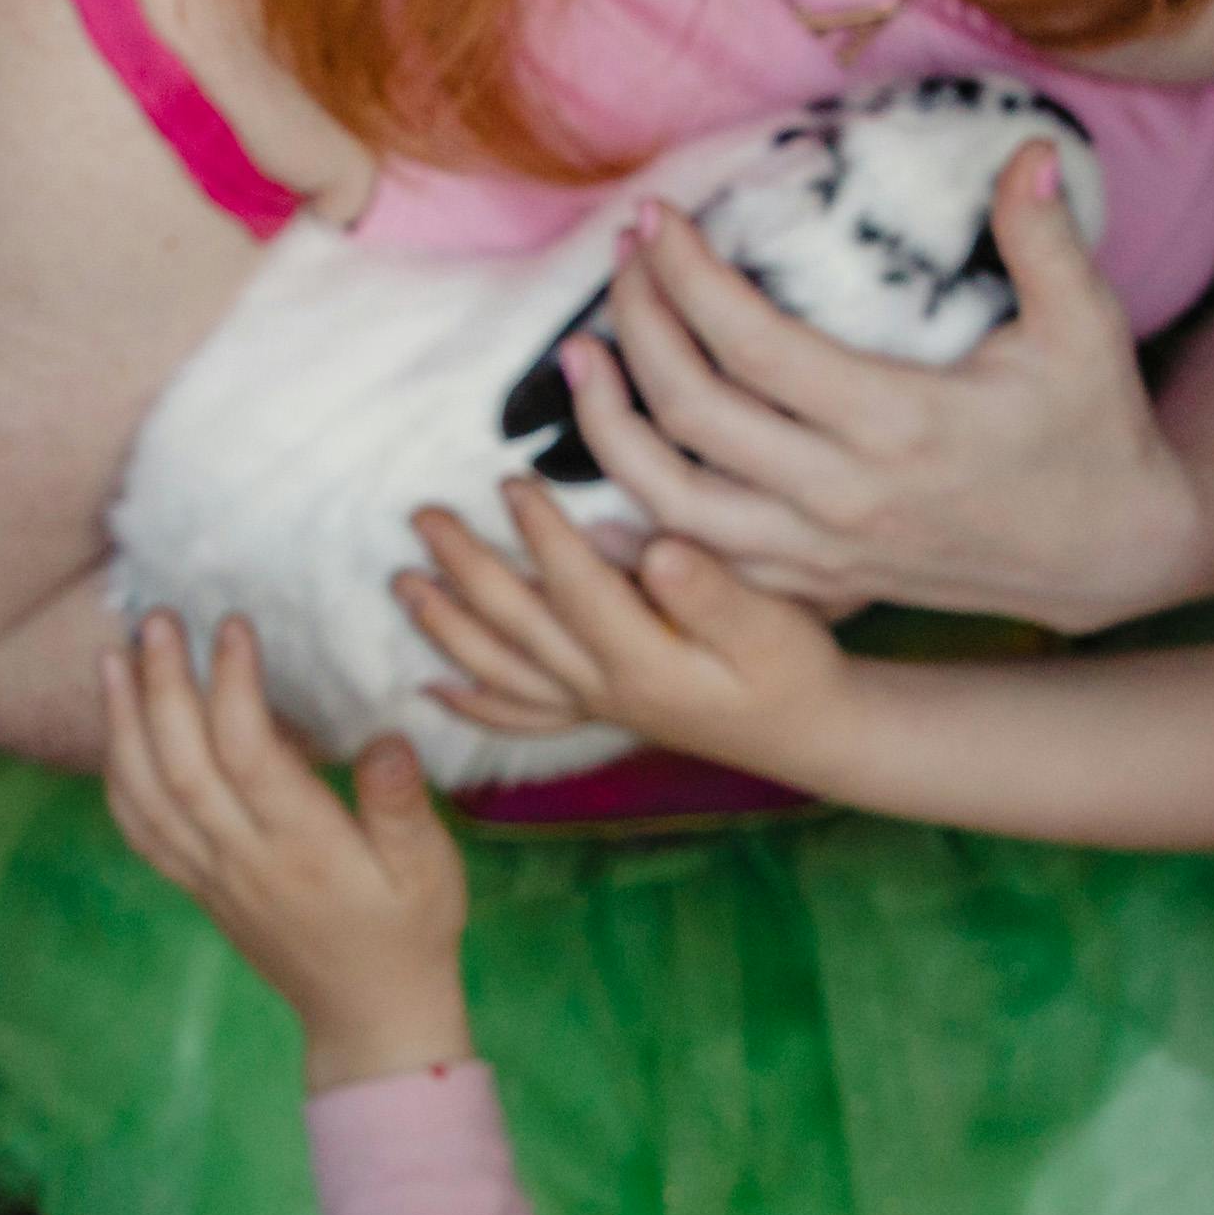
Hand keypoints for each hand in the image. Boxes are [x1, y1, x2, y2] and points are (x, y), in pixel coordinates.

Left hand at [98, 614, 470, 1086]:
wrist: (369, 1016)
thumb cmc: (408, 932)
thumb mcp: (430, 869)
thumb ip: (400, 806)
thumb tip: (384, 741)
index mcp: (304, 847)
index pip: (250, 755)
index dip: (233, 686)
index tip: (232, 626)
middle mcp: (245, 859)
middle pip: (182, 765)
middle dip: (162, 686)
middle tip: (157, 620)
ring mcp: (212, 876)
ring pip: (147, 795)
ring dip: (122, 723)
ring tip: (113, 657)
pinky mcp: (198, 886)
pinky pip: (141, 831)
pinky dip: (117, 776)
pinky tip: (115, 731)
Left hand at [400, 482, 854, 780]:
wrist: (811, 732)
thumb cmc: (796, 670)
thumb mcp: (773, 627)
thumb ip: (712, 591)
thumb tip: (653, 549)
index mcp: (645, 660)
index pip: (576, 588)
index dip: (540, 535)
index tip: (509, 482)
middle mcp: (606, 688)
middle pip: (518, 625)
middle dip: (465, 568)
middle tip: (423, 516)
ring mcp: (596, 705)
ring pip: (503, 670)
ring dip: (448, 627)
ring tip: (403, 584)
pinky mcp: (599, 714)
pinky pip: (522, 718)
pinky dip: (473, 705)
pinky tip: (432, 691)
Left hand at [550, 147, 1203, 628]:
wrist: (1112, 555)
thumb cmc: (1094, 430)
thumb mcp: (1087, 329)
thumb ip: (1046, 238)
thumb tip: (1025, 151)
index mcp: (899, 423)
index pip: (751, 343)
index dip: (685, 275)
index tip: (655, 217)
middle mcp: (845, 495)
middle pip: (691, 412)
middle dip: (637, 323)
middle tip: (622, 257)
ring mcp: (826, 551)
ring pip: (675, 502)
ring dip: (610, 429)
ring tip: (582, 357)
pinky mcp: (821, 584)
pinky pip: (704, 561)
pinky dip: (644, 517)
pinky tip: (614, 462)